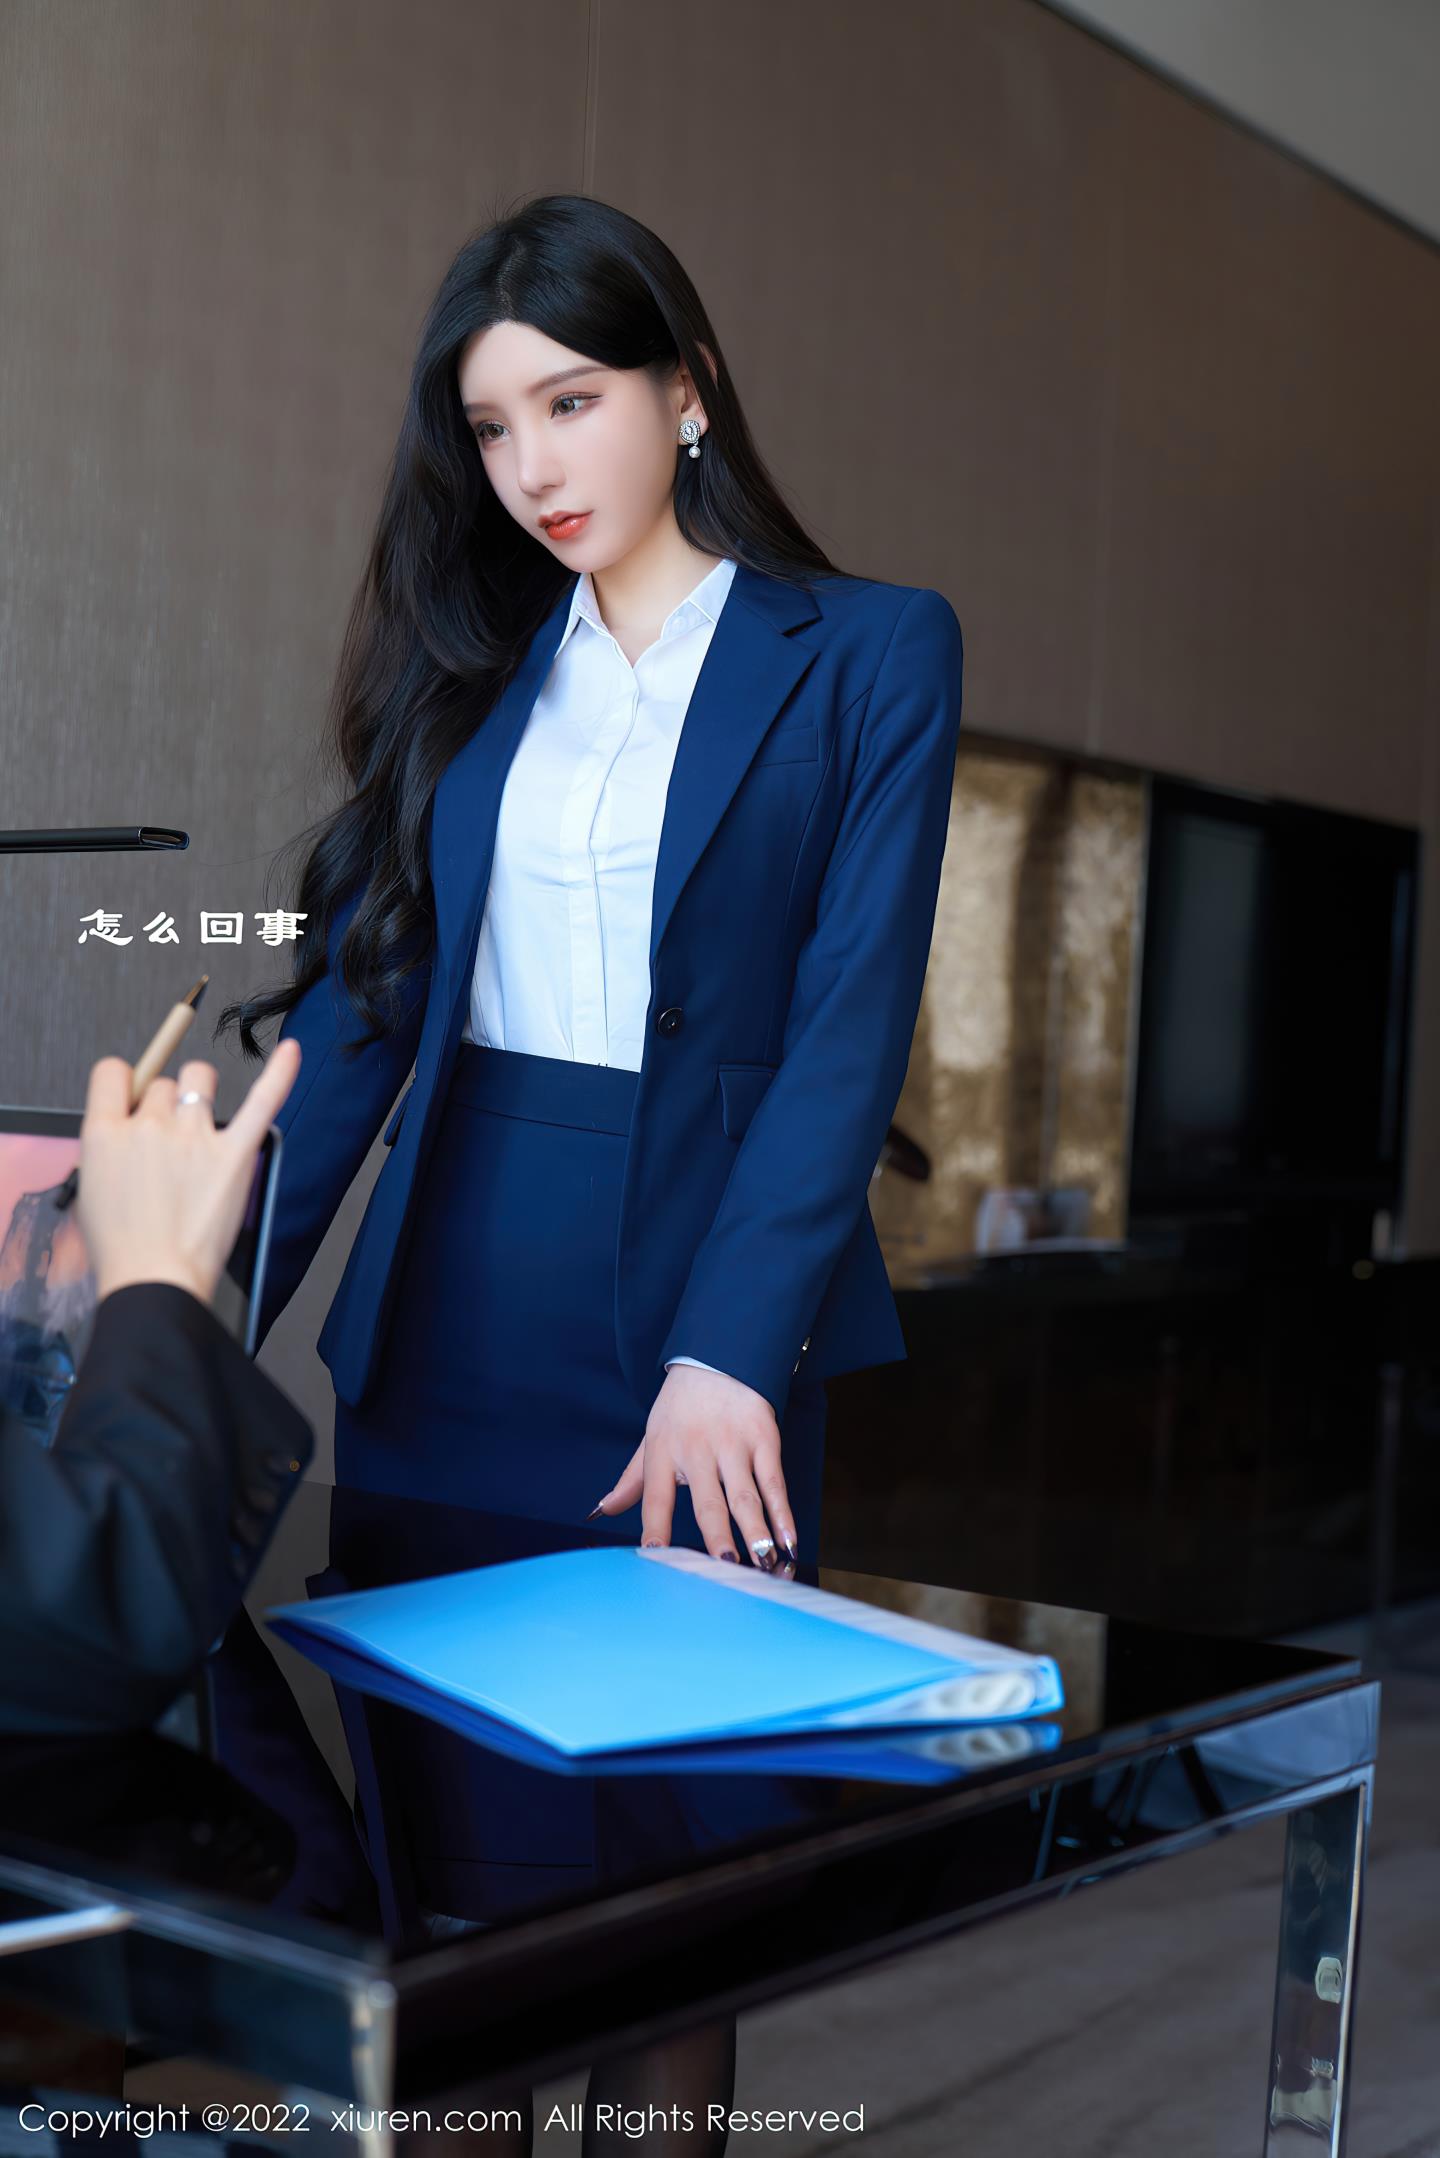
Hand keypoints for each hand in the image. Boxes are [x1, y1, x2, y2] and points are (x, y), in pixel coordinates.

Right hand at [76, 1040, 302, 1306]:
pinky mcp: (235, 1153)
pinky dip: (279, 1074)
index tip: (131, 1099)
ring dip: (199, 1094)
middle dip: (164, 1107)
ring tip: (200, 1127)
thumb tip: (128, 1127)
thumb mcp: (90, 1189)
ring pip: (199, 1079)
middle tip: (167, 1150)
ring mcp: (195, 1137)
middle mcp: (150, 1125)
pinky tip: (291, 1052)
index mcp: (104, 1133)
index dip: (123, 1085)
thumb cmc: (122, 1248)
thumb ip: (109, 1147)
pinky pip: (262, 1100)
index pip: (113, 1072)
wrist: (154, 1282)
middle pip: (162, 1084)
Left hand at [592, 1365, 798, 1569]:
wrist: (716, 1358)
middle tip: (724, 1565)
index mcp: (663, 1452)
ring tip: (762, 1561)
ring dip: (755, 1530)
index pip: (655, 1497)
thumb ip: (631, 1480)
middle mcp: (697, 1450)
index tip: (656, 1556)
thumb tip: (601, 1511)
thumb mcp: (651, 1438)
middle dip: (717, 1535)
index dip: (655, 1527)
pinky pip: (774, 1482)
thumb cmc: (679, 1407)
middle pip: (708, 1501)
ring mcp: (733, 1445)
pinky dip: (783, 1513)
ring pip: (745, 1495)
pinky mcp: (763, 1439)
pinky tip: (788, 1538)